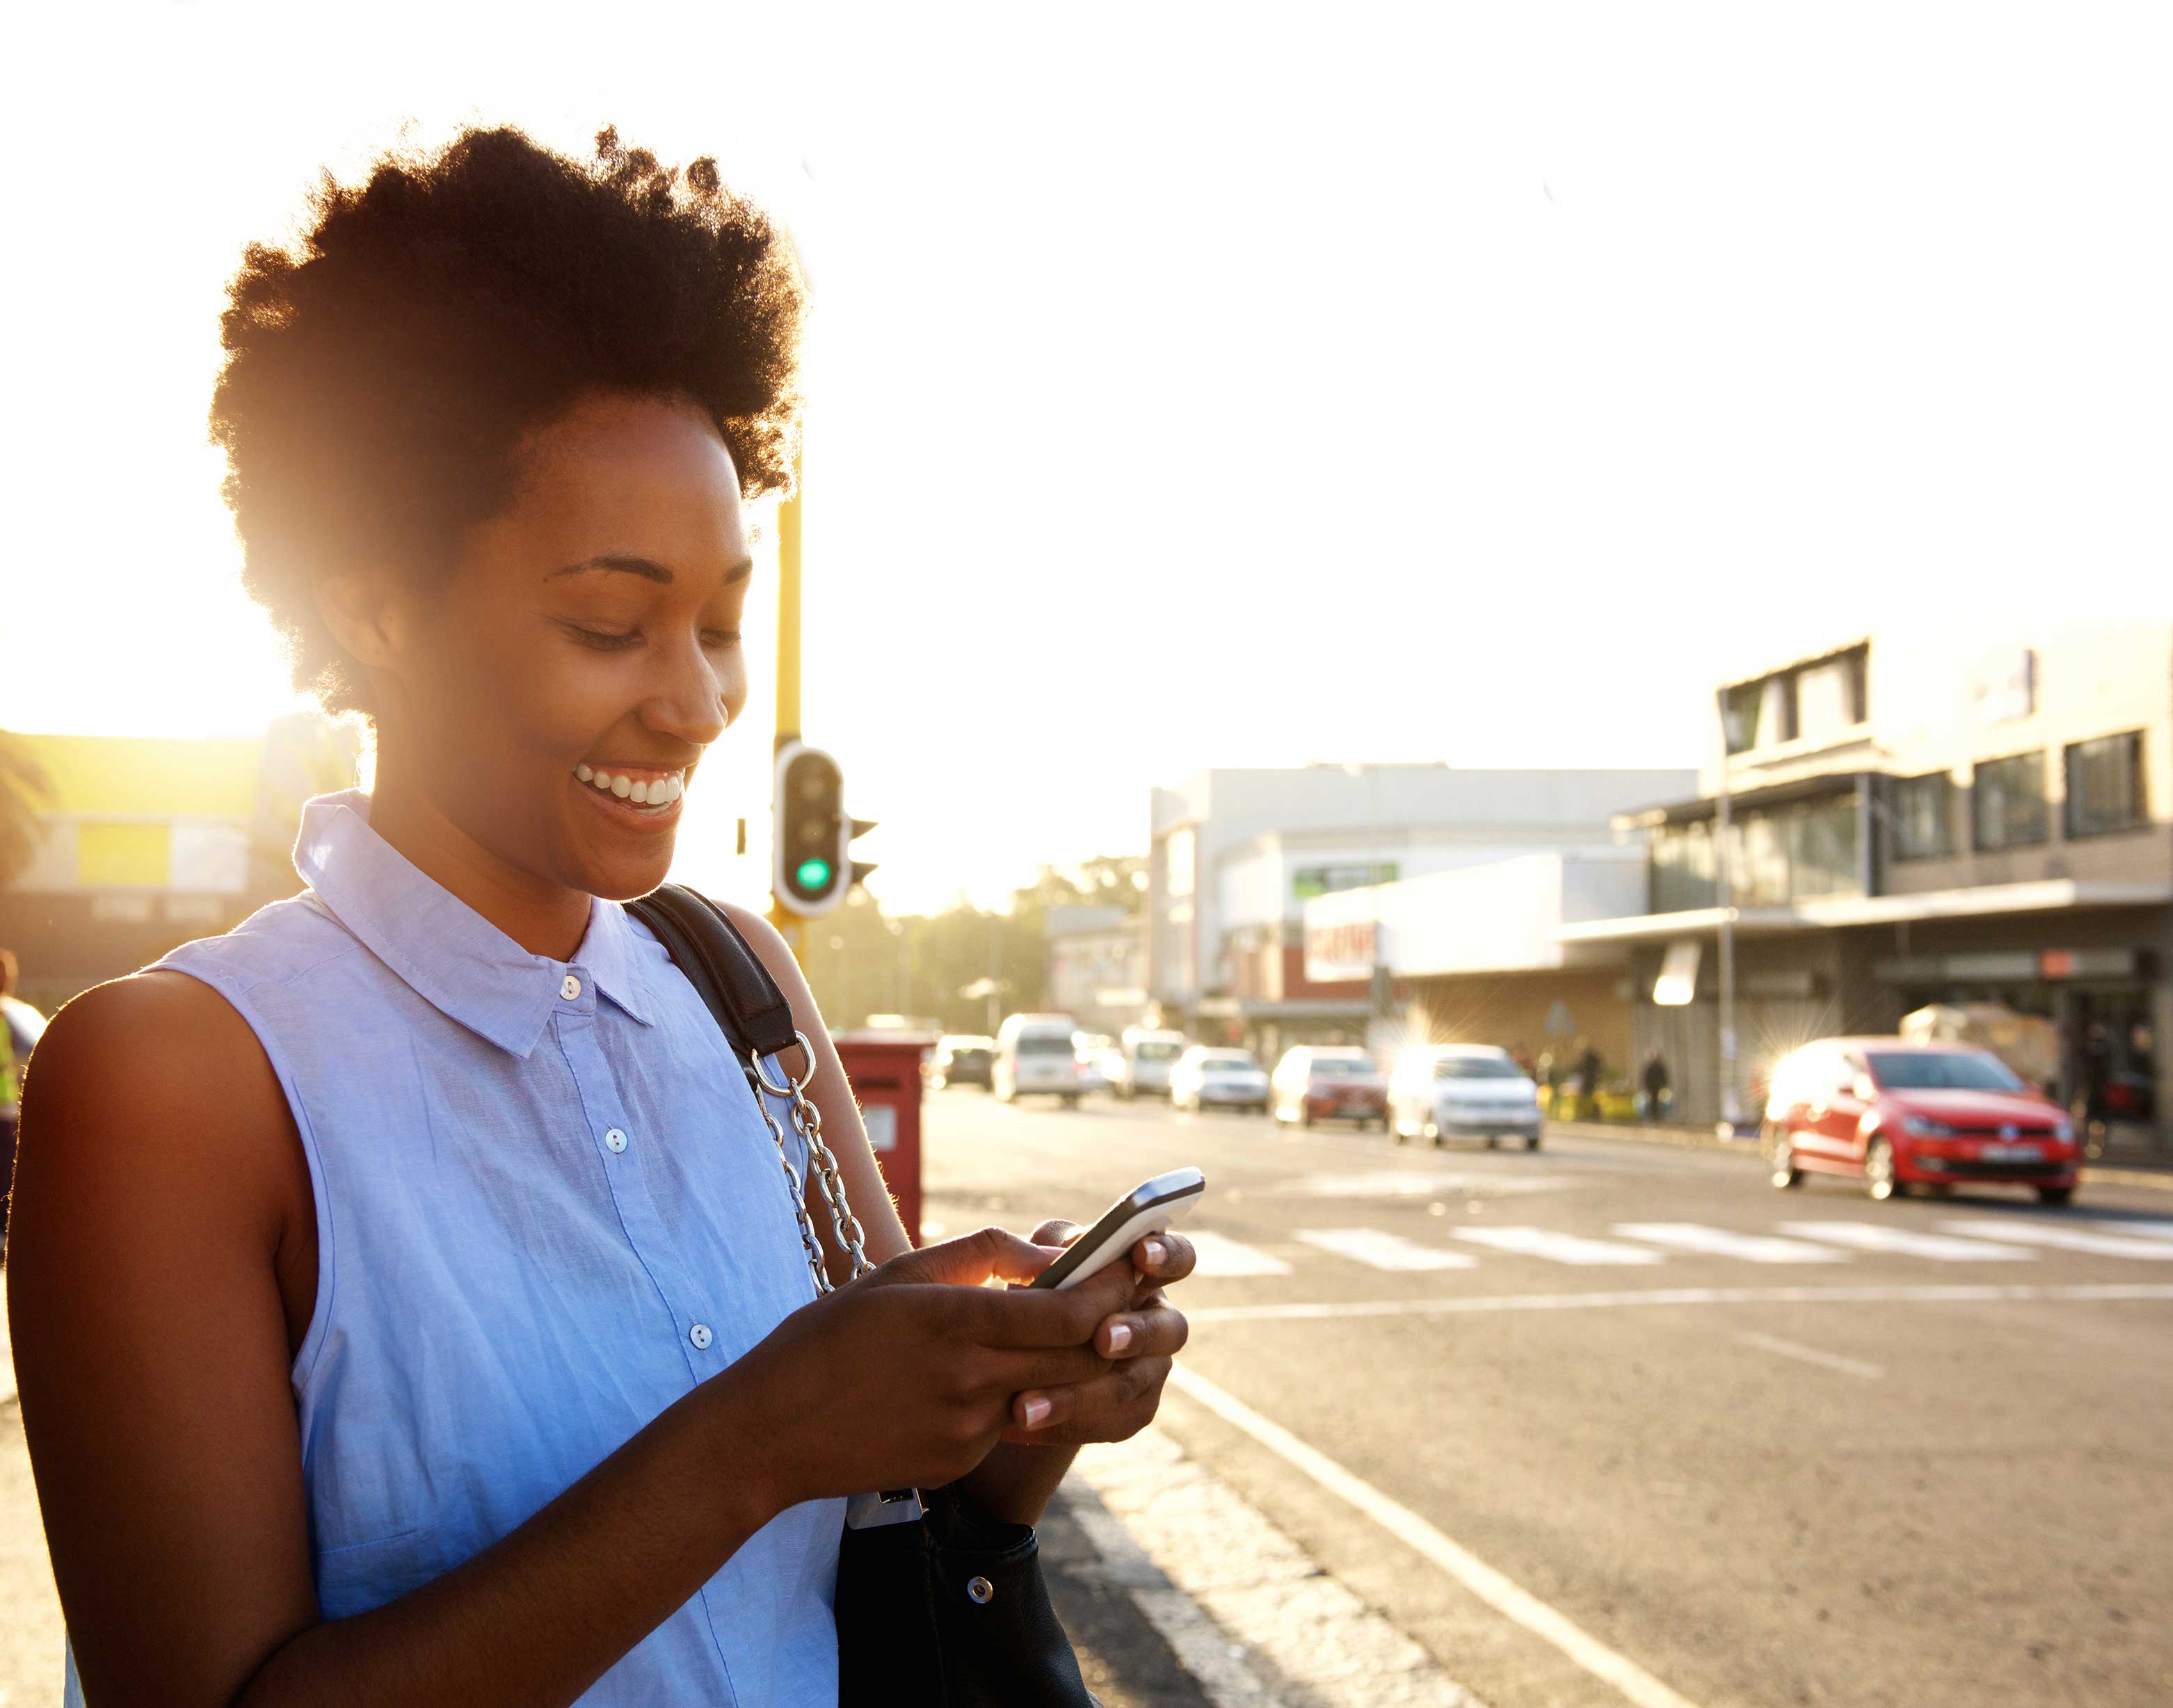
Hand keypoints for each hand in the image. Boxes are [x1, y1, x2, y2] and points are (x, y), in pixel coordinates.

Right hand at [731, 1226, 1139, 1505]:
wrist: (770, 1432)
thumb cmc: (827, 1339)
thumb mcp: (896, 1274)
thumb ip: (980, 1255)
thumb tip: (1048, 1256)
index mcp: (955, 1321)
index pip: (1068, 1313)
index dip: (1109, 1291)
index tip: (1128, 1268)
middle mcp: (970, 1380)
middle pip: (1078, 1360)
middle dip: (1109, 1329)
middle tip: (1122, 1301)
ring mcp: (966, 1430)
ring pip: (1048, 1394)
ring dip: (1064, 1366)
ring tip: (1060, 1335)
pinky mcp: (956, 1463)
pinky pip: (1005, 1425)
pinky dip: (1011, 1398)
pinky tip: (980, 1381)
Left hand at [1000, 1219, 1194, 1447]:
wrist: (1021, 1357)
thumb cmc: (1037, 1288)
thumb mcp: (1042, 1259)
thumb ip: (1055, 1247)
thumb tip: (1068, 1252)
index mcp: (1145, 1274)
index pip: (1177, 1257)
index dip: (1166, 1254)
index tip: (1139, 1255)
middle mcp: (1158, 1321)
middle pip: (1170, 1330)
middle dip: (1136, 1333)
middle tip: (1103, 1339)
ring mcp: (1152, 1369)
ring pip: (1129, 1385)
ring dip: (1079, 1394)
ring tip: (1026, 1406)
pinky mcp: (1135, 1411)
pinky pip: (1110, 1424)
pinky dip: (1065, 1424)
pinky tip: (1024, 1426)